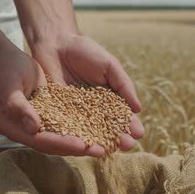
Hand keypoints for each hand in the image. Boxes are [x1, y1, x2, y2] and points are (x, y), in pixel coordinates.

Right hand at [0, 44, 106, 156]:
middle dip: (77, 148)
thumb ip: (18, 106)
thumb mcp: (9, 84)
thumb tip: (33, 127)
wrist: (5, 58)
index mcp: (9, 126)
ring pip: (61, 138)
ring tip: (105, 146)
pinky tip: (99, 130)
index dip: (61, 143)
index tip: (81, 145)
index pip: (38, 140)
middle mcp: (23, 130)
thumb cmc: (5, 68)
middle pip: (53, 144)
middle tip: (101, 151)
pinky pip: (65, 126)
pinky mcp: (46, 116)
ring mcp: (35, 125)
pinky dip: (81, 129)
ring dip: (83, 142)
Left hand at [31, 33, 144, 153]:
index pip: (122, 116)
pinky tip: (83, 145)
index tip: (139, 133)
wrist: (56, 43)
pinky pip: (67, 128)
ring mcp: (76, 114)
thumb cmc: (86, 51)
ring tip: (108, 150)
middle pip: (108, 129)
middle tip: (127, 145)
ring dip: (99, 142)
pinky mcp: (57, 114)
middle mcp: (94, 111)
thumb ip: (123, 85)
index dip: (131, 125)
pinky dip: (75, 137)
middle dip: (118, 138)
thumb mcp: (109, 65)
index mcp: (109, 100)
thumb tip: (138, 108)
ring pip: (89, 133)